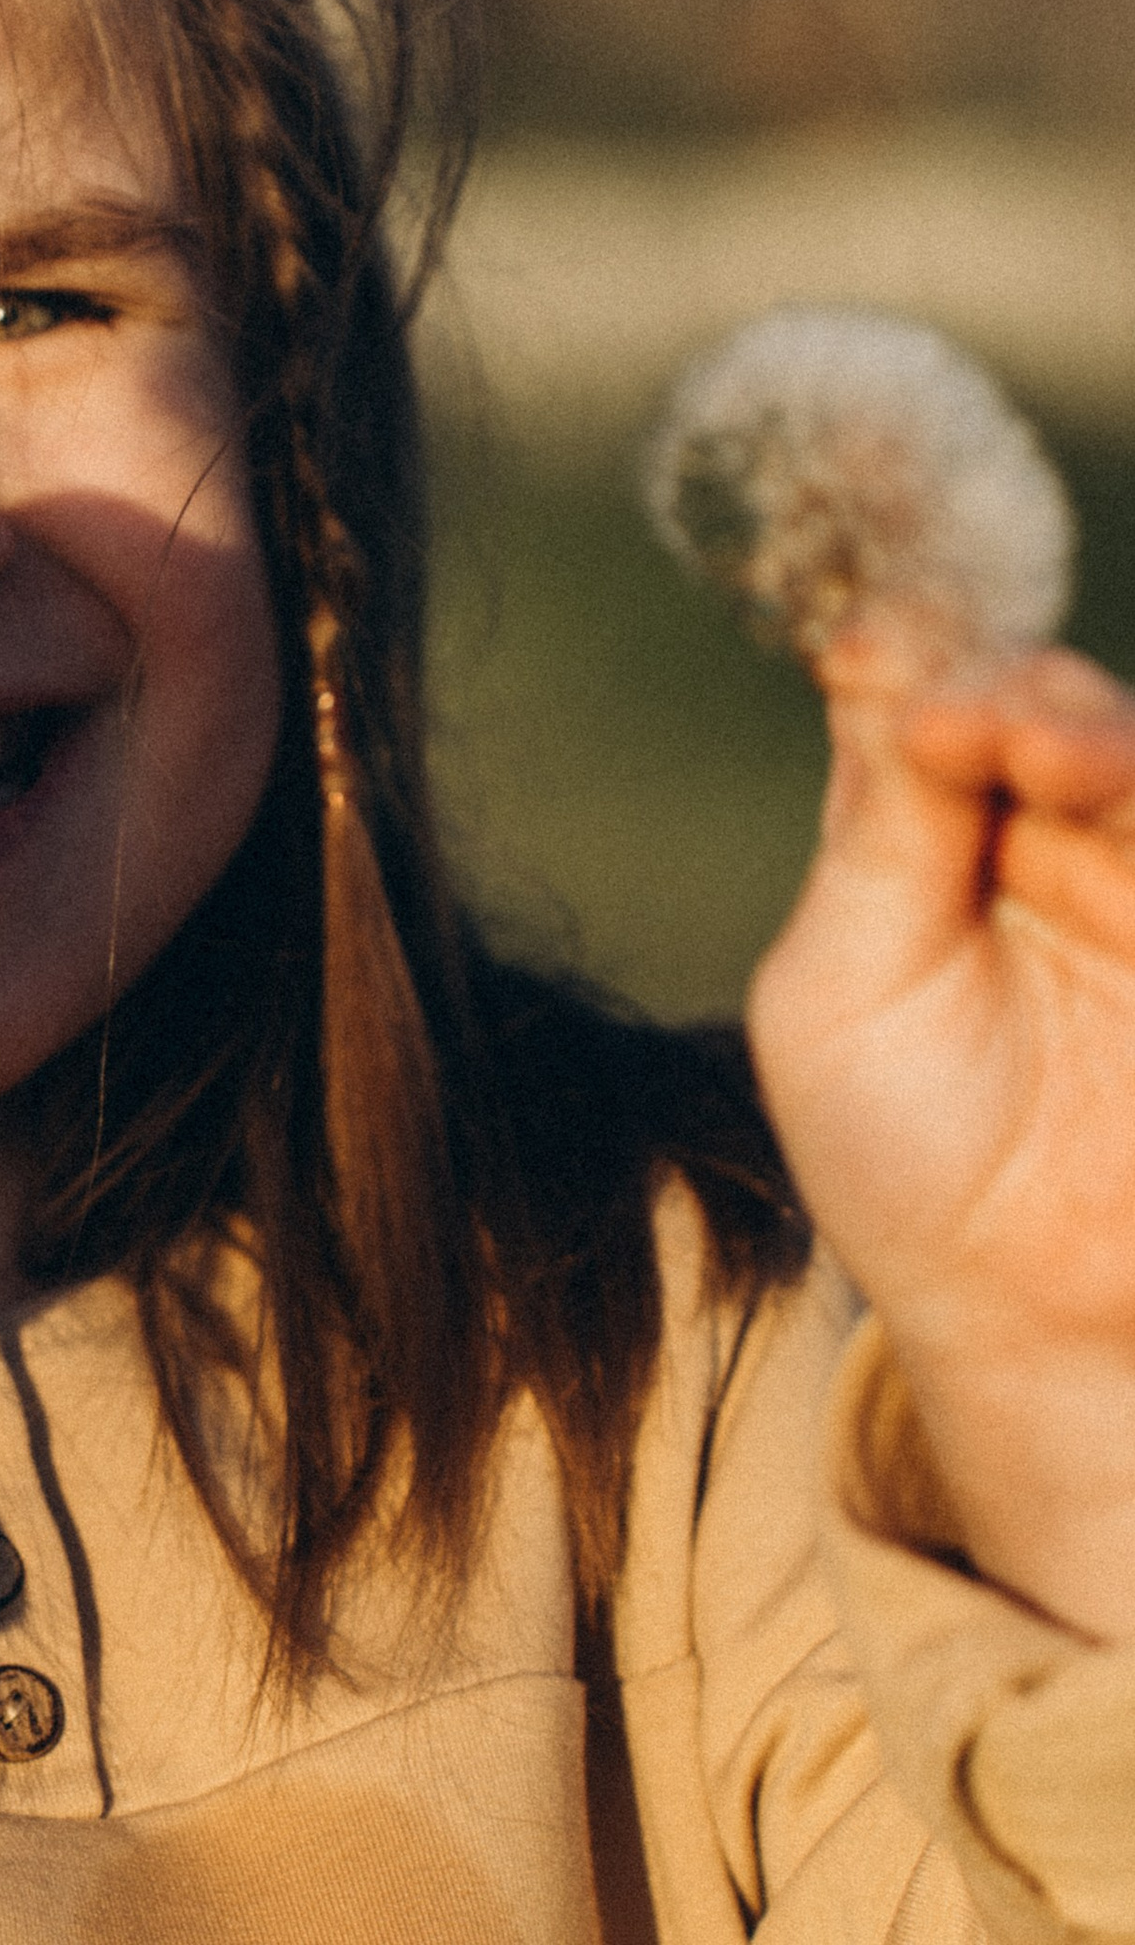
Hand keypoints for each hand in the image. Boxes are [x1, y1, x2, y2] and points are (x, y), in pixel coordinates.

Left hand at [749, 631, 1134, 1632]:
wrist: (1033, 1320)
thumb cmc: (908, 1164)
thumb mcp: (840, 992)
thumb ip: (878, 831)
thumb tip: (876, 650)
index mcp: (931, 835)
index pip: (925, 694)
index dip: (910, 638)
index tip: (879, 624)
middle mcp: (1046, 836)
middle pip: (1047, 703)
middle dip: (1017, 689)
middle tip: (978, 716)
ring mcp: (1132, 885)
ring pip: (1130, 762)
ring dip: (1093, 737)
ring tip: (1050, 754)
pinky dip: (1127, 790)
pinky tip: (1092, 787)